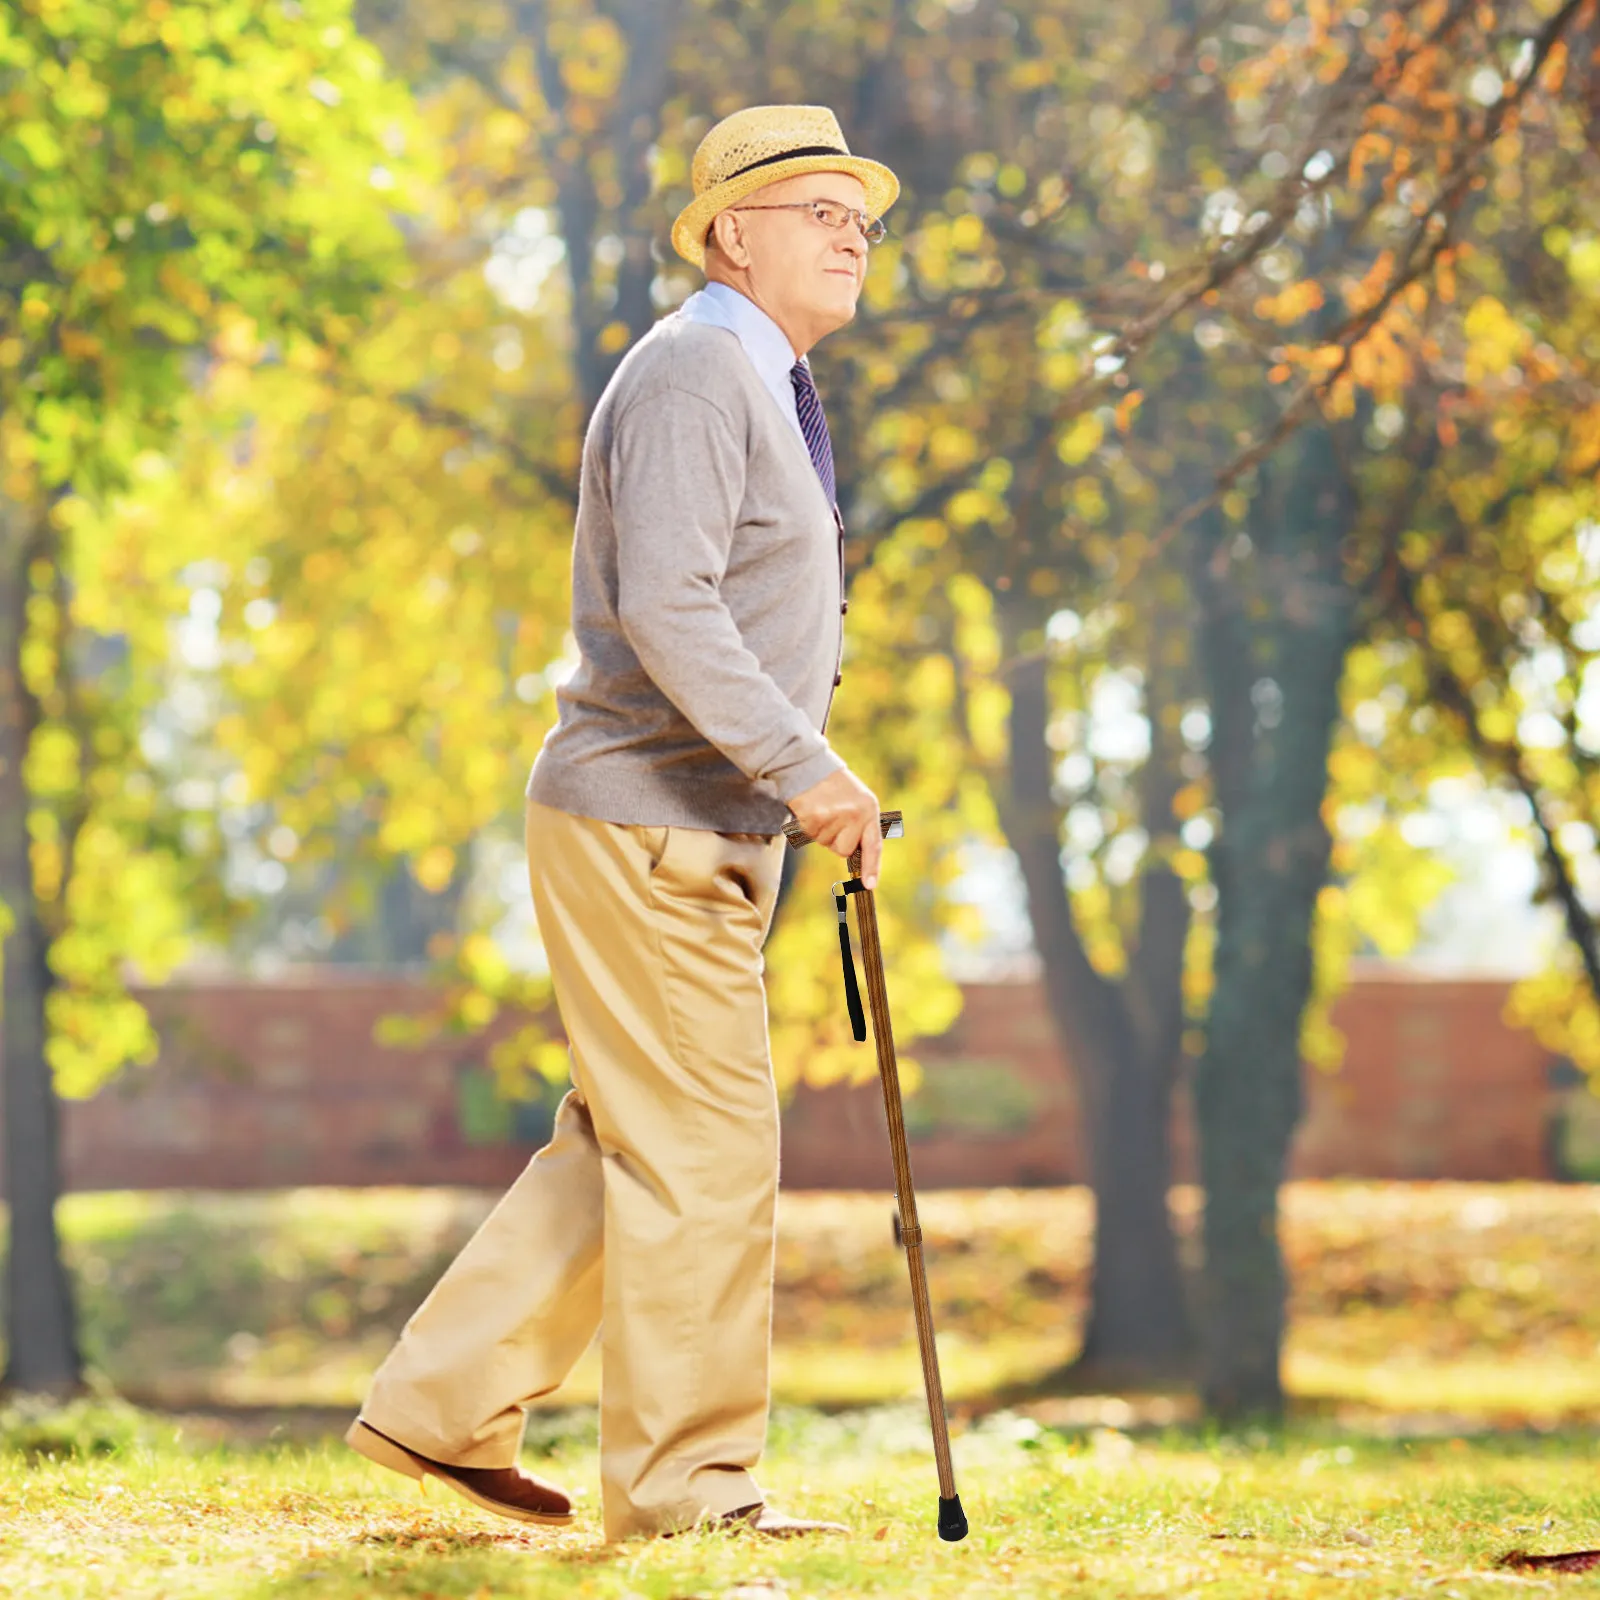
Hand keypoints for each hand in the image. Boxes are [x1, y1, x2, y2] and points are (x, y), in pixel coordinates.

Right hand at [786, 766, 882, 887]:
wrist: (808, 766)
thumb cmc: (834, 786)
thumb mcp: (858, 800)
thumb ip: (862, 825)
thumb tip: (859, 855)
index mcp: (869, 809)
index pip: (874, 845)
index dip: (872, 867)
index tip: (870, 884)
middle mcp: (855, 815)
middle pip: (844, 850)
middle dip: (836, 840)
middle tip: (832, 817)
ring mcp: (835, 818)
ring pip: (827, 844)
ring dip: (822, 832)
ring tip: (822, 809)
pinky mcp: (815, 820)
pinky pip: (812, 837)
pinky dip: (808, 827)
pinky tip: (811, 810)